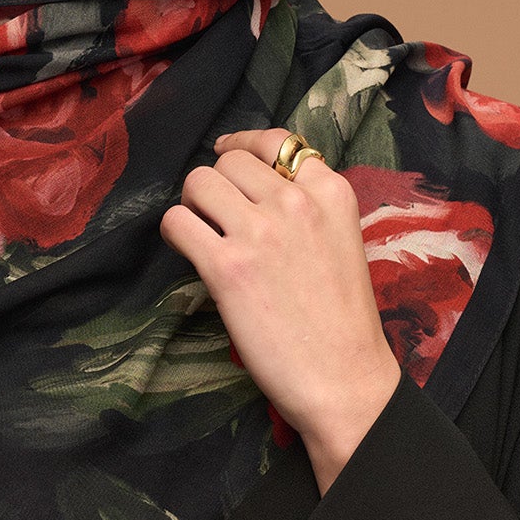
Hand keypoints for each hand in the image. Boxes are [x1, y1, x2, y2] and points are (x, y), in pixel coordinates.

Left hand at [159, 127, 401, 494]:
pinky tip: (188, 251)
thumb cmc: (343, 322)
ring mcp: (260, 232)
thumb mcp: (342, 243)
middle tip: (215, 214)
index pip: (277, 141)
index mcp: (331, 193)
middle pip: (230, 162)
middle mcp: (295, 202)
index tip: (226, 155)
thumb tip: (256, 191)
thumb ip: (309, 210)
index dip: (243, 145)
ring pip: (199, 182)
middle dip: (217, 184)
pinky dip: (176, 232)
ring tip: (202, 232)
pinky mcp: (227, 267)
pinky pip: (178, 222)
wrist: (344, 378)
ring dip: (193, 204)